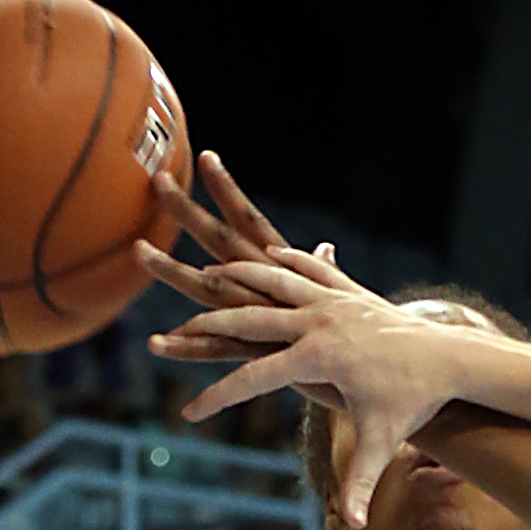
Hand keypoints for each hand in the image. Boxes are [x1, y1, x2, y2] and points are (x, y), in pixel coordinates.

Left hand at [138, 149, 355, 411]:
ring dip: (172, 270)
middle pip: (224, 240)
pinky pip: (220, 350)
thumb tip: (328, 249)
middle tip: (155, 177)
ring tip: (137, 251)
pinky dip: (188, 348)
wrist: (393, 373)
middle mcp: (275, 286)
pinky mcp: (270, 355)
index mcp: (287, 270)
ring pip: (211, 290)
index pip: (252, 221)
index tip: (204, 156)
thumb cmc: (369, 339)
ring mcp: (270, 318)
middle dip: (188, 210)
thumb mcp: (343, 298)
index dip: (227, 190)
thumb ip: (326, 273)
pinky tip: (156, 344)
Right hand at [145, 249, 490, 529]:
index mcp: (317, 358)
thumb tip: (355, 525)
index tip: (189, 412)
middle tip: (173, 335)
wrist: (451, 358)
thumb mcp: (381, 441)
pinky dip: (289, 261)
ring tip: (211, 278)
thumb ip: (361, 482)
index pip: (253, 379)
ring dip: (240, 278)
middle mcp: (319, 322)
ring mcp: (334, 301)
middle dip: (206, 327)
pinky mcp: (351, 290)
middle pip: (248, 319)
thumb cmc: (414, 402)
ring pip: (275, 281)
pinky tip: (271, 255)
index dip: (217, 398)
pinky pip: (312, 269)